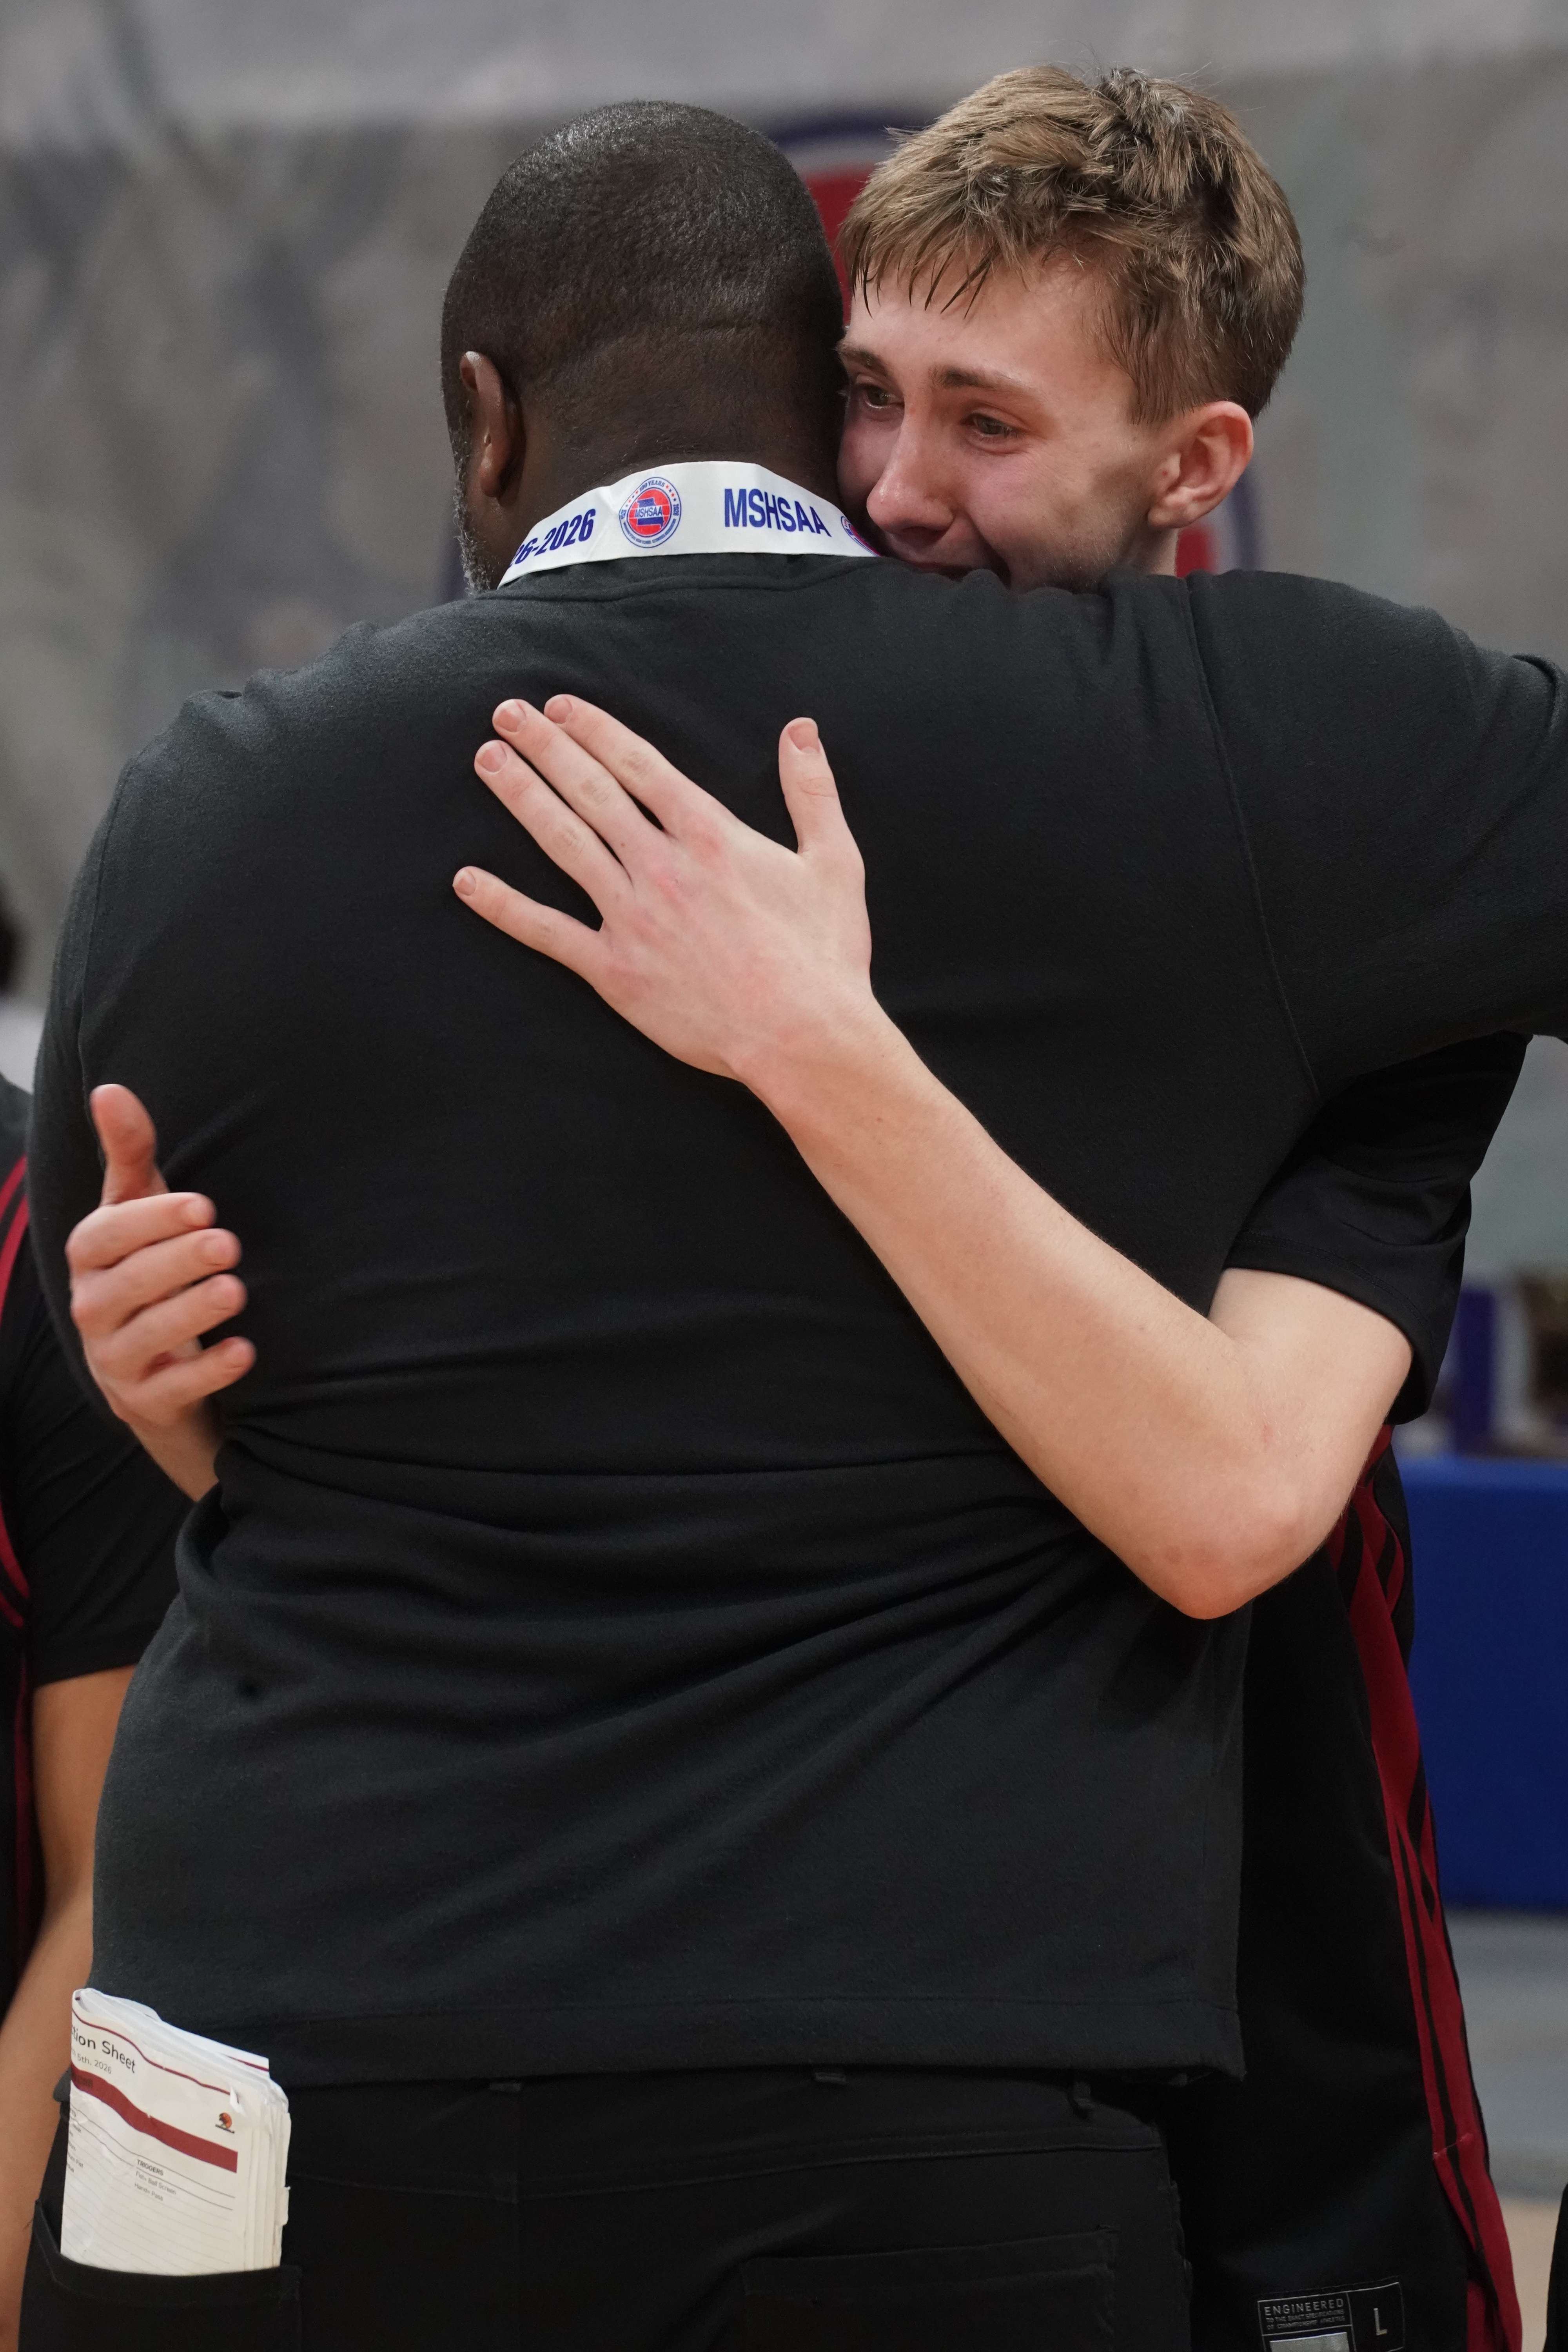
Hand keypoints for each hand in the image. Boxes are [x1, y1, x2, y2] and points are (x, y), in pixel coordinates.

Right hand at [66, 1086, 250, 1494]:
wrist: (160, 1367)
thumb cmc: (152, 1271)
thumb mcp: (142, 1212)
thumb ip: (130, 1155)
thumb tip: (108, 1089)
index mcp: (89, 1259)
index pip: (105, 1236)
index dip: (150, 1220)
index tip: (204, 1206)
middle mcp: (90, 1308)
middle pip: (126, 1285)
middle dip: (176, 1263)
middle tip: (229, 1244)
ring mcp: (113, 1360)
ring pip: (144, 1338)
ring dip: (191, 1313)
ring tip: (235, 1290)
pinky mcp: (141, 1403)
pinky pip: (170, 1390)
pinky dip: (206, 1372)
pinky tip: (243, 1352)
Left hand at [454, 698, 882, 1089]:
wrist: (802, 1037)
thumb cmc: (823, 955)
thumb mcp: (834, 863)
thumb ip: (812, 792)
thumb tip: (800, 729)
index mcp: (710, 836)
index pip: (639, 765)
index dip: (595, 730)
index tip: (561, 706)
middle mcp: (661, 866)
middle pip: (591, 791)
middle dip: (545, 747)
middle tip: (505, 713)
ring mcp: (632, 917)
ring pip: (564, 843)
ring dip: (522, 797)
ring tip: (488, 761)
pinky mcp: (614, 970)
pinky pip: (547, 932)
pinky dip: (503, 907)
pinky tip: (466, 882)